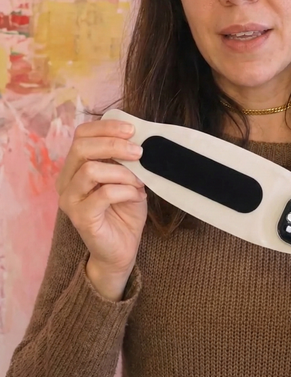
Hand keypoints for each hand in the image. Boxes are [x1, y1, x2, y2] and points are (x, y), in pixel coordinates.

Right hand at [56, 119, 147, 282]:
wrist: (122, 248)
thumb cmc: (124, 210)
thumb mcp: (128, 178)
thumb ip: (126, 159)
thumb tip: (138, 138)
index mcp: (75, 167)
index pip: (81, 135)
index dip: (106, 127)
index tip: (132, 129)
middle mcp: (66, 181)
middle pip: (81, 148)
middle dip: (113, 145)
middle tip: (138, 152)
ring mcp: (70, 200)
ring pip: (91, 170)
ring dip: (122, 172)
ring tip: (138, 182)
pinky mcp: (80, 217)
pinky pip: (103, 194)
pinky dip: (125, 190)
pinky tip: (136, 195)